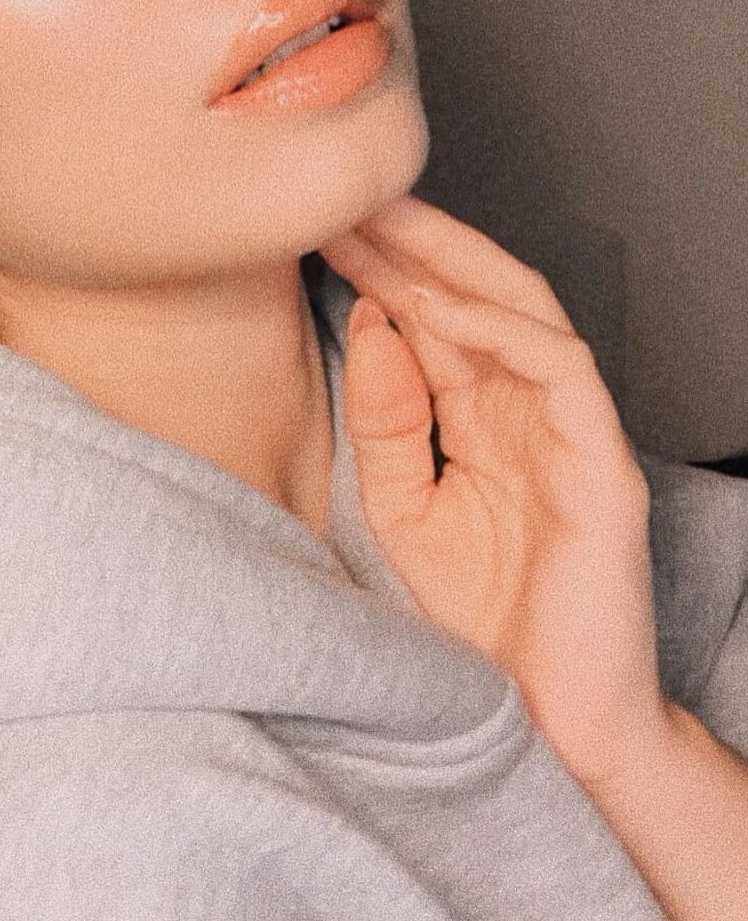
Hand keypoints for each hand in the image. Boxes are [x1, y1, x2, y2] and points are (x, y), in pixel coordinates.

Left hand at [318, 194, 672, 791]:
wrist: (544, 721)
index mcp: (483, 420)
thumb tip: (370, 329)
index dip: (382, 270)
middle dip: (413, 244)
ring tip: (386, 227)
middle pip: (477, 297)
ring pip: (524, 312)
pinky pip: (560, 369)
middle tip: (346, 199)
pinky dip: (501, 331)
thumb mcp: (401, 509)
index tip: (319, 230)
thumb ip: (385, 422)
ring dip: (452, 265)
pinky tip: (441, 306)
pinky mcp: (602, 463)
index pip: (435, 322)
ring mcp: (571, 430)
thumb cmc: (481, 622)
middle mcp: (529, 411)